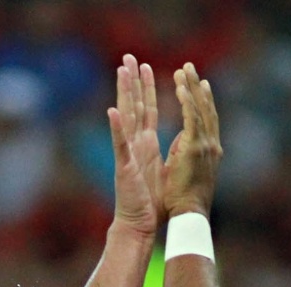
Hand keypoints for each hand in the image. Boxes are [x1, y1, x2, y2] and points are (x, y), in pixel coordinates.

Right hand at [108, 55, 162, 237]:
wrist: (139, 225)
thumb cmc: (150, 204)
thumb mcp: (162, 171)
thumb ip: (168, 154)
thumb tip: (178, 143)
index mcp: (144, 145)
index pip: (145, 110)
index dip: (145, 88)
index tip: (145, 66)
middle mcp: (134, 145)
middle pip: (132, 106)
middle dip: (131, 81)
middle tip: (128, 57)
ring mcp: (127, 154)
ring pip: (125, 118)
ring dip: (123, 94)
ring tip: (121, 72)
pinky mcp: (124, 167)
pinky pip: (120, 146)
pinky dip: (117, 129)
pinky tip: (112, 112)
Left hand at [163, 62, 221, 218]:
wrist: (189, 214)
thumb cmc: (185, 200)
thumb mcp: (189, 170)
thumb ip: (187, 152)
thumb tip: (183, 141)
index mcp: (210, 150)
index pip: (208, 119)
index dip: (203, 99)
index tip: (200, 82)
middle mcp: (212, 144)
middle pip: (206, 108)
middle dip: (198, 86)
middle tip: (190, 67)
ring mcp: (205, 145)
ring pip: (200, 109)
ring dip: (191, 87)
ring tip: (183, 69)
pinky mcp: (195, 147)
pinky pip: (191, 118)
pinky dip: (186, 101)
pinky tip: (180, 86)